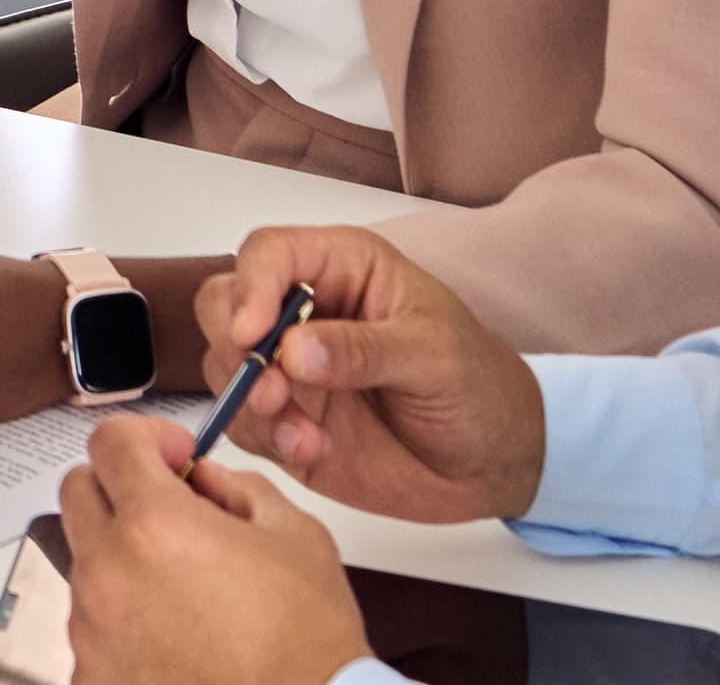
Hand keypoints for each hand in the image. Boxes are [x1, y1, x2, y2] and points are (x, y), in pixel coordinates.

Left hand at [57, 413, 371, 684]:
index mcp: (156, 525)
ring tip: (186, 591)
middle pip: (80, 494)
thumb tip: (203, 479)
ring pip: (87, 563)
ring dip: (125, 560)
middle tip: (173, 514)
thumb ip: (239, 487)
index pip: (111, 442)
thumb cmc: (308, 647)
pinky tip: (175, 637)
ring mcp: (92, 631)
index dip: (146, 438)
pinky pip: (93, 626)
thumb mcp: (297, 536)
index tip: (173, 457)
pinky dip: (124, 620)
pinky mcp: (92, 676)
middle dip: (122, 490)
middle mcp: (109, 573)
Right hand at [194, 225, 546, 524]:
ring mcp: (290, 368)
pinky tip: (311, 449)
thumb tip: (293, 350)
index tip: (254, 336)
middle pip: (225, 303)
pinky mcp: (286, 419)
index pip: (269, 253)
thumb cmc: (479, 388)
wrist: (496, 465)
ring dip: (248, 399)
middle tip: (269, 390)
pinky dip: (265, 437)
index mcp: (342, 269)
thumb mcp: (436, 357)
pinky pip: (243, 421)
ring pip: (224, 364)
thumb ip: (365, 349)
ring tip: (299, 432)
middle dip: (233, 346)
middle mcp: (304, 312)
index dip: (251, 287)